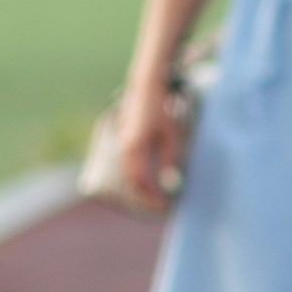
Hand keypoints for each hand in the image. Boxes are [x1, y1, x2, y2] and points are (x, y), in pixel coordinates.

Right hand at [113, 78, 187, 202]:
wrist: (146, 85)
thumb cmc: (162, 109)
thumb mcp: (171, 136)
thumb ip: (169, 160)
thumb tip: (171, 186)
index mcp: (133, 149)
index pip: (138, 183)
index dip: (150, 197)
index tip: (163, 206)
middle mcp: (123, 149)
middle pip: (129, 183)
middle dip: (143, 197)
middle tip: (159, 206)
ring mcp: (120, 144)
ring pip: (126, 175)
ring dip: (138, 189)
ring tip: (153, 197)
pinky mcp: (123, 140)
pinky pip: (126, 166)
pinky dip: (135, 177)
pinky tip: (145, 182)